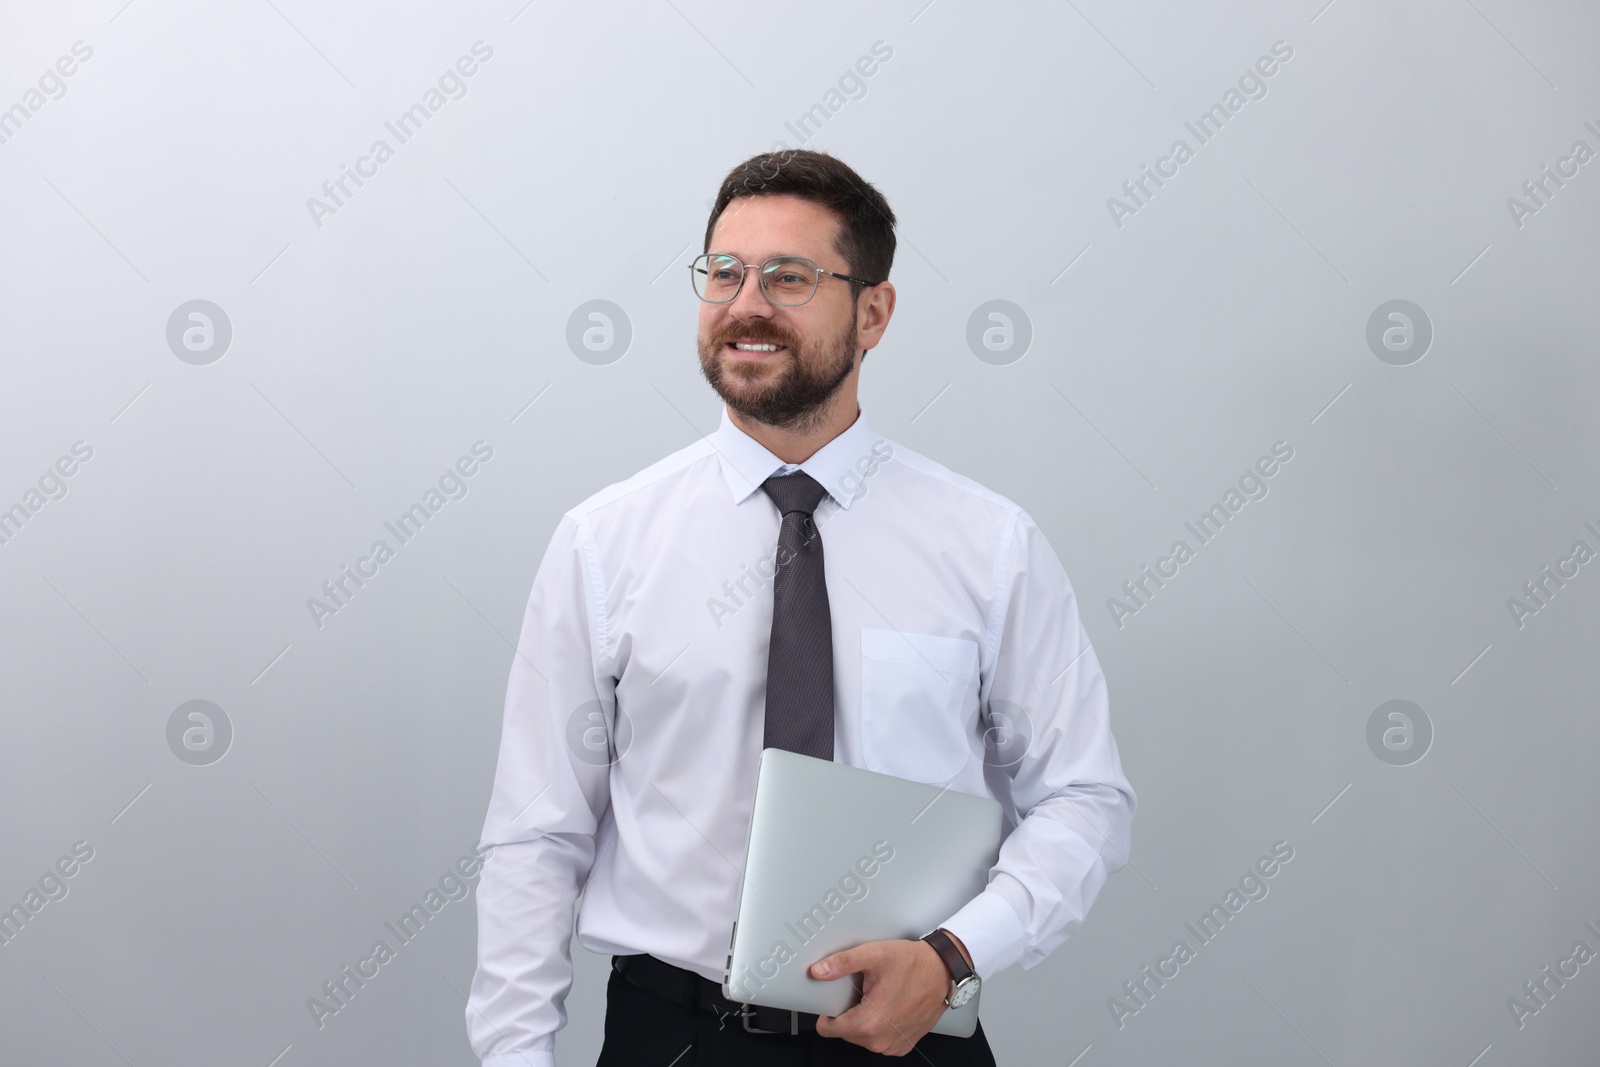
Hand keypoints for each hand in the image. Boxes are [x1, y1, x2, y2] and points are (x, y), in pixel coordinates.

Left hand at [807, 932, 972, 1056]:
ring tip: (877, 997)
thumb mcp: (874, 955)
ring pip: (861, 1037)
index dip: (826, 1012)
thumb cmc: (914, 964)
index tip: (833, 1000)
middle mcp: (881, 1040)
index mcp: (870, 1022)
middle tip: (862, 991)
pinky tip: (889, 1007)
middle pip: (844, 1032)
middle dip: (848, 1012)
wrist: (943, 972)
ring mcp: (893, 1045)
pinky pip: (879, 1039)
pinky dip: (880, 1025)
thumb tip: (818, 971)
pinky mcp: (903, 1044)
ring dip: (864, 1019)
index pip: (828, 1029)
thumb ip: (842, 963)